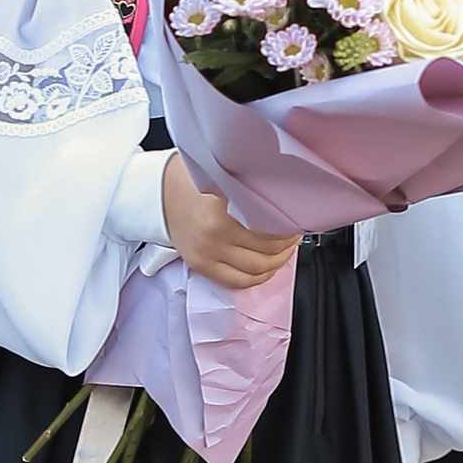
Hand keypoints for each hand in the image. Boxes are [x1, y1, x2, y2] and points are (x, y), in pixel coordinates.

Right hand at [160, 156, 300, 293]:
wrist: (163, 195)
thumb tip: (288, 206)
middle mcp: (216, 233)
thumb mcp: (226, 181)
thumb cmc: (197, 185)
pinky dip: (260, 277)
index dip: (291, 226)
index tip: (299, 220)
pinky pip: (240, 281)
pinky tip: (269, 266)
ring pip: (259, 267)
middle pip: (269, 248)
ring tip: (286, 249)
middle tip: (296, 234)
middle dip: (289, 244)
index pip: (272, 225)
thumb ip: (253, 195)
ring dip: (279, 261)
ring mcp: (208, 252)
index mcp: (224, 208)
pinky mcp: (202, 266)